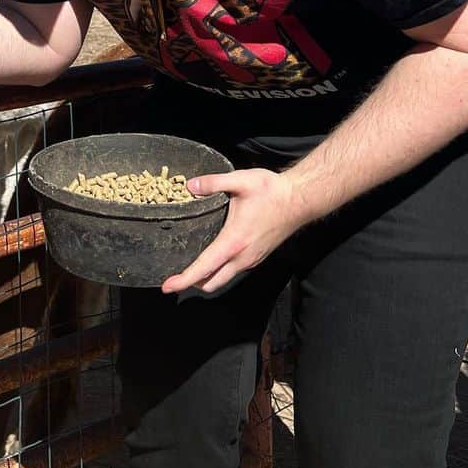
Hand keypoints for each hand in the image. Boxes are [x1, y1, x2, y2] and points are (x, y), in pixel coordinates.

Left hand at [160, 168, 306, 295]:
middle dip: (191, 283)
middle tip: (173, 277)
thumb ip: (212, 183)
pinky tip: (212, 257)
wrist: (300, 200)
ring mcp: (251, 259)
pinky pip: (233, 271)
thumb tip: (189, 186)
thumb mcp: (240, 181)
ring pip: (223, 278)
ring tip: (189, 268)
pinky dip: (219, 271)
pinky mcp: (257, 256)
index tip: (167, 286)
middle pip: (212, 282)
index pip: (204, 269)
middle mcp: (242, 257)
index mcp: (233, 242)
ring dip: (206, 278)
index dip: (183, 280)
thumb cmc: (271, 191)